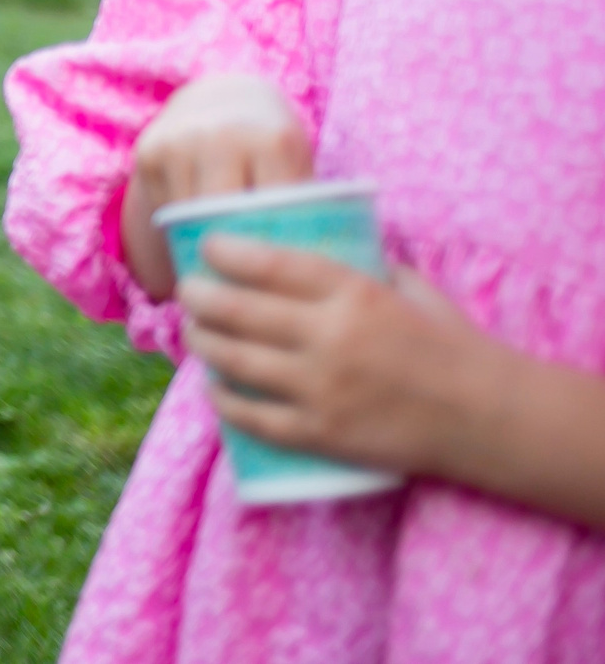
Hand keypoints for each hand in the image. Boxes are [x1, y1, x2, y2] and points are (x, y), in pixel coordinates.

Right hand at [123, 74, 310, 298]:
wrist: (224, 96)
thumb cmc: (271, 145)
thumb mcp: (296, 165)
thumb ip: (299, 210)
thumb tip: (296, 281)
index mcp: (273, 141)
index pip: (272, 216)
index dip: (273, 251)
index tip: (276, 284)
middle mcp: (221, 136)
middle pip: (225, 222)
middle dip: (233, 253)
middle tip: (241, 287)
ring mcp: (179, 142)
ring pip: (188, 221)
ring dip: (201, 244)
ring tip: (219, 265)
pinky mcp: (149, 152)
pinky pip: (164, 210)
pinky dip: (178, 227)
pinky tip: (193, 232)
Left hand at [181, 238, 494, 479]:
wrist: (490, 418)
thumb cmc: (450, 343)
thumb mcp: (409, 287)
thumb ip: (362, 265)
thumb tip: (319, 241)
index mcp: (353, 294)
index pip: (269, 264)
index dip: (226, 252)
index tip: (206, 245)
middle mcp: (330, 338)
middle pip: (237, 310)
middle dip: (198, 296)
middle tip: (187, 290)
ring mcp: (322, 390)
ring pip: (234, 361)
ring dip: (201, 342)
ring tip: (192, 331)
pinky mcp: (321, 435)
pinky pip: (253, 417)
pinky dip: (223, 400)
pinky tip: (212, 387)